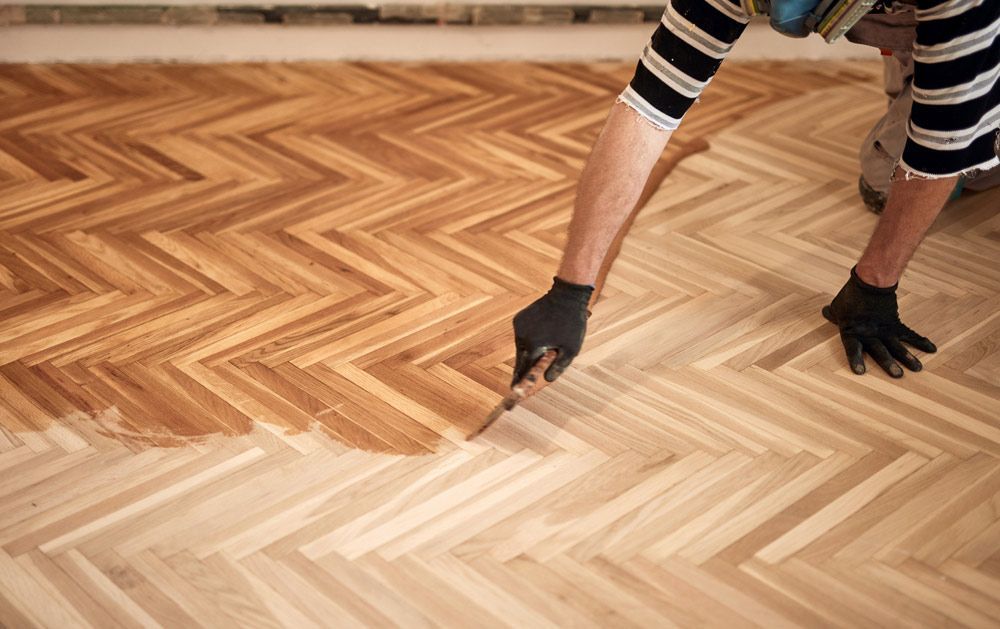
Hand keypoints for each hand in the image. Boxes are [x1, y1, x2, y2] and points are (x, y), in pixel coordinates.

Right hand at [511, 277, 593, 386]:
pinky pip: (522, 335)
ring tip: (544, 347)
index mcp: (533, 346)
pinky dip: (529, 339)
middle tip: (524, 379)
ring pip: (521, 347)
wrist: (566, 296)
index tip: (513, 391)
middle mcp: (521, 336)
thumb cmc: (572, 324)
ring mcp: (519, 326)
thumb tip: (547, 379)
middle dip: (524, 368)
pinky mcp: (519, 319)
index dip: (519, 381)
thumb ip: (559, 366)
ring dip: (529, 352)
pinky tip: (541, 334)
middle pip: (520, 359)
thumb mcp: (571, 349)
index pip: (523, 369)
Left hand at [822, 267, 936, 376]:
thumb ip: (832, 314)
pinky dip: (921, 341)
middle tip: (897, 375)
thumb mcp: (837, 306)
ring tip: (917, 369)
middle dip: (888, 363)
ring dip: (907, 357)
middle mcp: (869, 333)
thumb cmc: (850, 295)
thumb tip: (825, 312)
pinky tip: (932, 349)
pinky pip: (910, 333)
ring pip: (897, 345)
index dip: (856, 360)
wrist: (870, 281)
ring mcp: (884, 329)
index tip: (861, 372)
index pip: (853, 348)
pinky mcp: (896, 323)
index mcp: (852, 331)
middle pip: (880, 350)